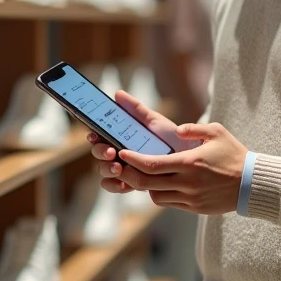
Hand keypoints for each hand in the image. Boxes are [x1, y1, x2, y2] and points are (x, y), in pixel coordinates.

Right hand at [87, 90, 201, 192]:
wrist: (188, 156)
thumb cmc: (168, 137)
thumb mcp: (153, 121)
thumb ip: (136, 109)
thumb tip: (117, 93)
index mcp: (119, 136)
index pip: (99, 135)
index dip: (93, 135)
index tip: (94, 134)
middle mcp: (117, 152)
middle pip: (98, 152)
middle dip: (100, 152)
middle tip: (111, 152)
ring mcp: (122, 168)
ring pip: (103, 170)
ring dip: (106, 169)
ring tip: (118, 168)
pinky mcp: (130, 183)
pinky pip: (114, 187)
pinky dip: (114, 185)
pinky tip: (122, 184)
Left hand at [96, 122, 247, 214]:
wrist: (252, 184)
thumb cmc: (234, 155)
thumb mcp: (217, 132)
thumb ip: (194, 129)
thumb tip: (176, 130)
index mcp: (190, 163)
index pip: (152, 164)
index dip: (133, 160)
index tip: (122, 153)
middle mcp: (187, 182)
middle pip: (147, 182)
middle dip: (129, 174)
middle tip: (120, 166)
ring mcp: (190, 198)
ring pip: (155, 196)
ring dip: (146, 185)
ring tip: (142, 174)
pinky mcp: (194, 208)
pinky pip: (168, 203)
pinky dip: (160, 194)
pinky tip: (161, 184)